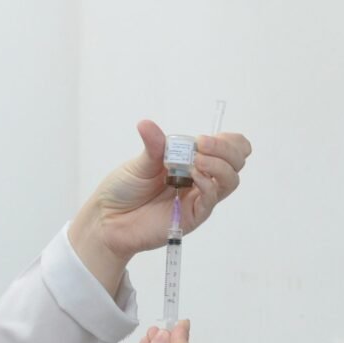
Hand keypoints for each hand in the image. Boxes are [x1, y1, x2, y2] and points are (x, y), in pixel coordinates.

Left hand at [68, 120, 250, 291]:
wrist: (108, 219)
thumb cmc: (123, 190)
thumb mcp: (139, 163)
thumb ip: (153, 146)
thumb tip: (147, 124)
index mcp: (191, 161)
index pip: (228, 148)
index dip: (227, 141)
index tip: (205, 138)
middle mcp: (199, 178)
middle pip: (235, 162)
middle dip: (226, 149)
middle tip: (201, 144)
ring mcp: (198, 198)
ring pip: (230, 180)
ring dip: (219, 165)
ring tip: (197, 160)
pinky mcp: (193, 216)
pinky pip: (211, 199)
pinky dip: (207, 183)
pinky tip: (193, 175)